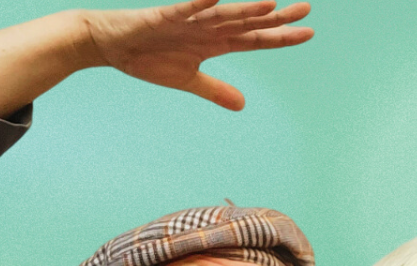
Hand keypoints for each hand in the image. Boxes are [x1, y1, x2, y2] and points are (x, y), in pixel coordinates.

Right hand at [82, 0, 312, 109]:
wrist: (108, 44)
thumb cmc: (146, 56)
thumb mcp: (186, 80)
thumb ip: (215, 89)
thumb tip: (242, 105)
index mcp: (213, 42)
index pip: (254, 38)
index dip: (280, 36)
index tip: (308, 32)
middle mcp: (206, 27)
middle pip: (247, 22)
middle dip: (276, 17)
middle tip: (306, 8)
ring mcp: (186, 20)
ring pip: (221, 14)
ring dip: (245, 9)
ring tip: (271, 4)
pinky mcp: (161, 17)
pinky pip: (183, 9)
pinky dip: (198, 4)